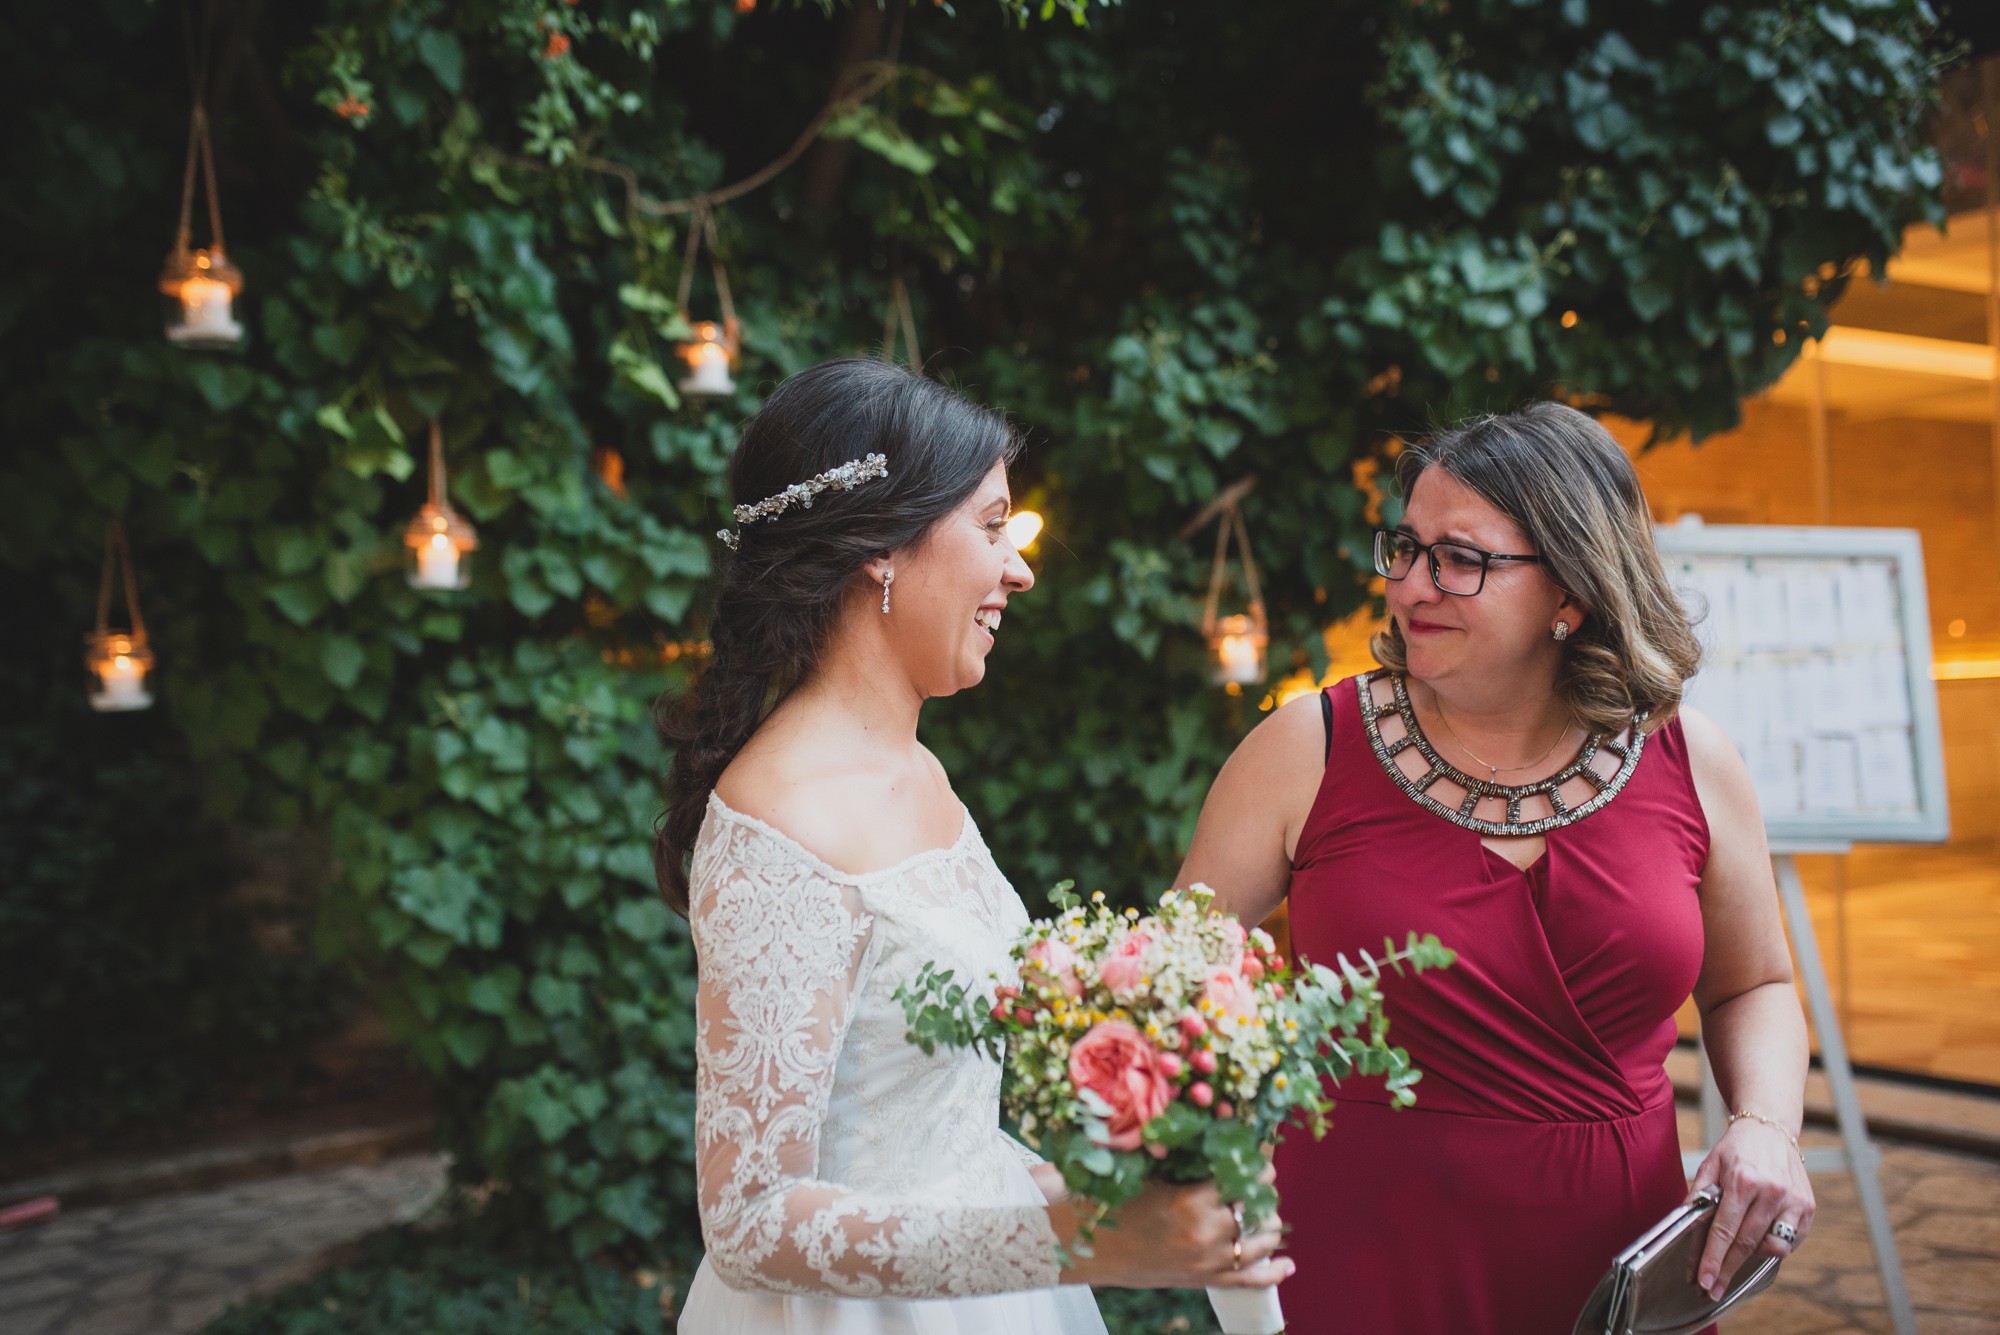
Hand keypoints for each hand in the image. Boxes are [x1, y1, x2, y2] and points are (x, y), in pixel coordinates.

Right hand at [1054, 1174, 1291, 1289]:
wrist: (1088, 1248)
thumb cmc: (1112, 1201)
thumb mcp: (1145, 1170)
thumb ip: (1179, 1154)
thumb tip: (1209, 1125)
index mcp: (1191, 1201)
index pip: (1242, 1178)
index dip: (1255, 1165)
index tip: (1258, 1155)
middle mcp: (1206, 1233)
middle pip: (1257, 1209)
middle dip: (1262, 1192)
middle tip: (1259, 1180)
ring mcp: (1208, 1261)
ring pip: (1260, 1243)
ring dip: (1268, 1224)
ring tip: (1265, 1211)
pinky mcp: (1204, 1280)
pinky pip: (1249, 1281)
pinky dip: (1272, 1274)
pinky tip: (1288, 1265)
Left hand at [1689, 1117, 1814, 1299]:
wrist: (1771, 1128)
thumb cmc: (1737, 1148)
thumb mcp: (1711, 1164)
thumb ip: (1699, 1193)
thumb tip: (1684, 1222)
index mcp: (1743, 1180)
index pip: (1724, 1230)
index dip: (1713, 1259)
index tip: (1704, 1279)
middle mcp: (1772, 1191)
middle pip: (1746, 1243)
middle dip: (1727, 1269)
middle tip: (1713, 1288)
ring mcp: (1794, 1201)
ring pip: (1772, 1247)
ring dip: (1752, 1258)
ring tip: (1735, 1257)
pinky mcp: (1808, 1207)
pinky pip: (1791, 1240)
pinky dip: (1774, 1245)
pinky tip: (1759, 1241)